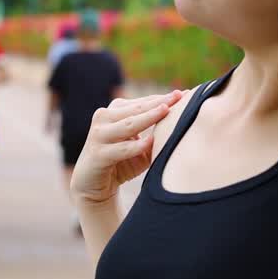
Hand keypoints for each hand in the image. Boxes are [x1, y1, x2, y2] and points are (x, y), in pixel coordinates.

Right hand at [69, 91, 183, 205]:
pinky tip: (149, 142)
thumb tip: (184, 121)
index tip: (185, 93)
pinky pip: (120, 149)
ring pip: (129, 124)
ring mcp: (99, 135)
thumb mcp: (141, 146)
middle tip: (179, 96)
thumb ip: (156, 134)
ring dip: (148, 117)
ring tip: (166, 110)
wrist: (92, 185)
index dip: (163, 98)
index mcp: (115, 111)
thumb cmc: (121, 162)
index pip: (143, 102)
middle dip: (159, 102)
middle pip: (137, 109)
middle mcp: (104, 118)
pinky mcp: (97, 154)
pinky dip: (135, 146)